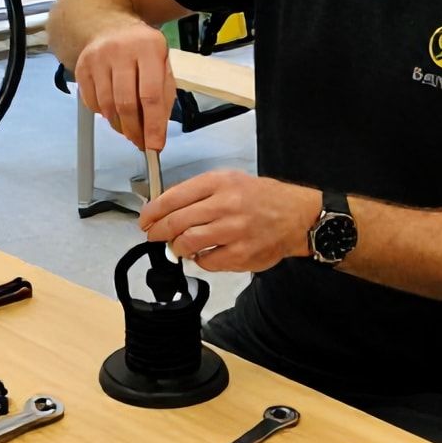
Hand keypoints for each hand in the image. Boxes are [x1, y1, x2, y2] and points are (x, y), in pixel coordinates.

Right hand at [73, 22, 173, 149]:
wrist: (110, 25)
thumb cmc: (142, 51)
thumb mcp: (162, 65)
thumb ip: (164, 96)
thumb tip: (155, 132)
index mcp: (149, 48)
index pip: (151, 95)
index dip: (153, 126)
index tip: (154, 147)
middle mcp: (121, 50)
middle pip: (125, 103)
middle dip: (134, 130)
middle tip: (140, 143)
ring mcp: (97, 57)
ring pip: (107, 106)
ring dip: (118, 125)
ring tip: (128, 128)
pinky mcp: (81, 66)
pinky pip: (92, 102)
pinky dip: (104, 114)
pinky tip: (113, 110)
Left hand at [139, 170, 320, 272]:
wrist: (296, 216)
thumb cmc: (261, 197)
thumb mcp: (230, 180)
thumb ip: (199, 192)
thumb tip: (165, 209)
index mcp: (220, 182)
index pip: (174, 197)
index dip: (152, 212)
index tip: (144, 220)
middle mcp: (226, 204)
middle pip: (176, 222)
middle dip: (158, 232)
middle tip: (153, 236)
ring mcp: (233, 231)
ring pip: (187, 243)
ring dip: (177, 247)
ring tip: (180, 245)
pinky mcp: (240, 255)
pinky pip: (206, 262)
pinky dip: (200, 259)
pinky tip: (204, 253)